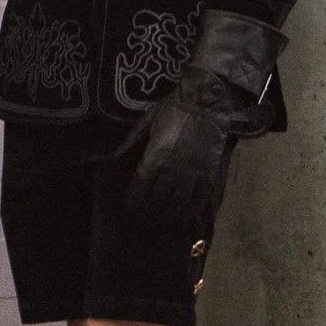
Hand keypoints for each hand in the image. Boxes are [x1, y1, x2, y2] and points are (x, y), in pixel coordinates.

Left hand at [121, 9, 283, 225]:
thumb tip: (115, 157)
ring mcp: (194, 173)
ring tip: (159, 222)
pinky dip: (190, 209)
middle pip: (159, 199)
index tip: (128, 210)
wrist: (207, 104)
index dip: (134, 200)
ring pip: (179, 202)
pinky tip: (183, 216)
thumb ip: (132, 142)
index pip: (142, 186)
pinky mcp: (210, 173)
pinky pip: (200, 198)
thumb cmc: (173, 110)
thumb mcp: (146, 122)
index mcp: (156, 156)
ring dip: (167, 214)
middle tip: (141, 221)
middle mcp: (175, 169)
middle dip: (149, 212)